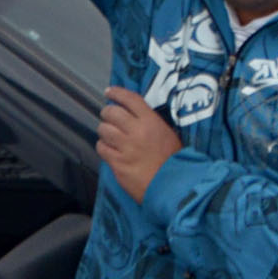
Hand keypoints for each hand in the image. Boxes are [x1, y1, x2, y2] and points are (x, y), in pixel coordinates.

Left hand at [97, 87, 183, 202]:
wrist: (174, 186)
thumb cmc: (175, 161)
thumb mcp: (168, 134)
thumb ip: (150, 122)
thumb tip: (134, 114)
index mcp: (151, 122)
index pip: (130, 99)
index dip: (117, 93)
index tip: (109, 92)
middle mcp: (137, 132)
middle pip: (111, 112)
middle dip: (107, 113)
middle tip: (109, 116)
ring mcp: (126, 149)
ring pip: (103, 130)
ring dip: (104, 130)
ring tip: (109, 134)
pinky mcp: (118, 164)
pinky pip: (102, 148)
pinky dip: (103, 146)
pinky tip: (109, 149)